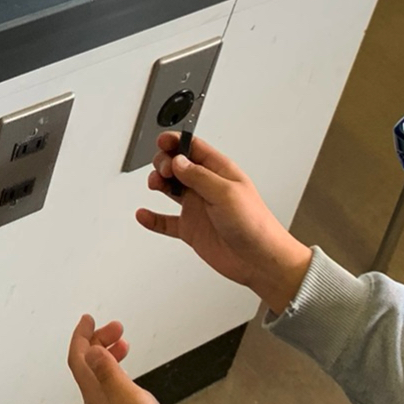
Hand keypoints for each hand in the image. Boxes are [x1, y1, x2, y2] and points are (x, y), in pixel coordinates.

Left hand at [68, 315, 178, 403]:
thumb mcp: (128, 397)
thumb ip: (108, 372)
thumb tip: (89, 350)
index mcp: (94, 395)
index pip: (79, 360)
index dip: (81, 336)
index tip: (88, 318)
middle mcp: (95, 402)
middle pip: (87, 365)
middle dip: (97, 341)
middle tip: (118, 328)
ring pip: (99, 374)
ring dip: (107, 354)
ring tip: (124, 343)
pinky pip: (109, 385)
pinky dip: (116, 369)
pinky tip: (128, 370)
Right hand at [139, 132, 312, 314]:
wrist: (260, 261)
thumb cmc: (255, 225)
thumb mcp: (227, 193)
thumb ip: (199, 176)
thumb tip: (178, 161)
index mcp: (220, 172)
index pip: (194, 148)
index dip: (176, 142)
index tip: (162, 142)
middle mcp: (207, 187)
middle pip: (178, 166)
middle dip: (164, 163)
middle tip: (163, 172)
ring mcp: (198, 208)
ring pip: (170, 189)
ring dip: (158, 183)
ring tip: (154, 184)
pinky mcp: (192, 229)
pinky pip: (166, 222)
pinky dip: (153, 219)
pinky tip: (144, 215)